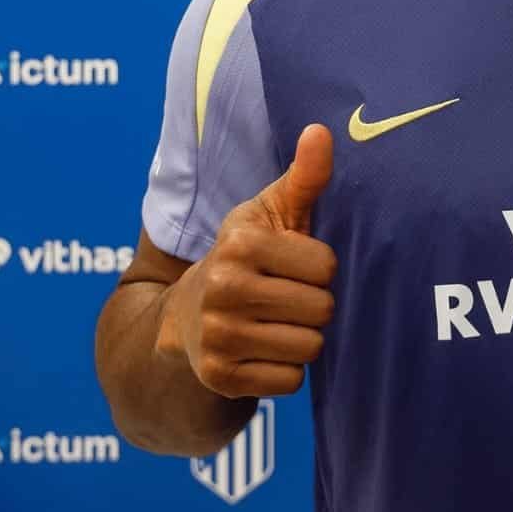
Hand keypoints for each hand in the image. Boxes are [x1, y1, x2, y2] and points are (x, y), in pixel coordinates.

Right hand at [156, 124, 337, 397]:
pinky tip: (264, 350)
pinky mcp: (220, 376)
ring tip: (276, 322)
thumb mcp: (272, 213)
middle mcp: (224, 288)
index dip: (319, 268)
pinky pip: (290, 381)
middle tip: (286, 297)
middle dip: (314, 305)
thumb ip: (305, 176)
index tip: (294, 265)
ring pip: (310, 348)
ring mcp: (218, 335)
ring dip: (303, 338)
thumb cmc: (247, 256)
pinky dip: (286, 370)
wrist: (185, 316)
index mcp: (240, 243)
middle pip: (322, 309)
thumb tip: (320, 131)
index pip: (327, 267)